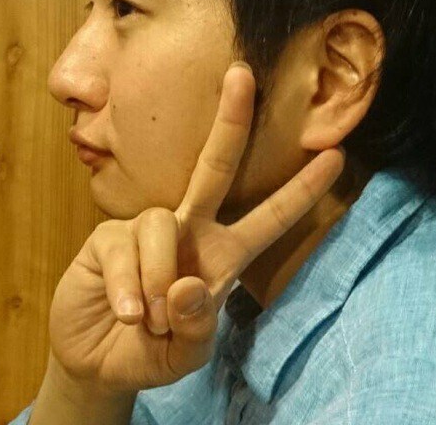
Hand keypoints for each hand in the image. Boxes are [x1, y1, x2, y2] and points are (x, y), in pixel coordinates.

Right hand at [48, 62, 345, 394]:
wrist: (98, 360)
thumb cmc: (153, 349)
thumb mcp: (187, 352)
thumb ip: (197, 327)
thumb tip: (187, 283)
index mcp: (224, 254)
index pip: (271, 216)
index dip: (303, 188)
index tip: (336, 153)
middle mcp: (190, 230)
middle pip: (215, 166)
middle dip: (231, 121)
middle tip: (243, 75)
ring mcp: (149, 228)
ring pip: (163, 223)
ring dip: (157, 280)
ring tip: (147, 317)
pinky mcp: (110, 235)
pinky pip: (127, 247)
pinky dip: (128, 288)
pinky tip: (125, 310)